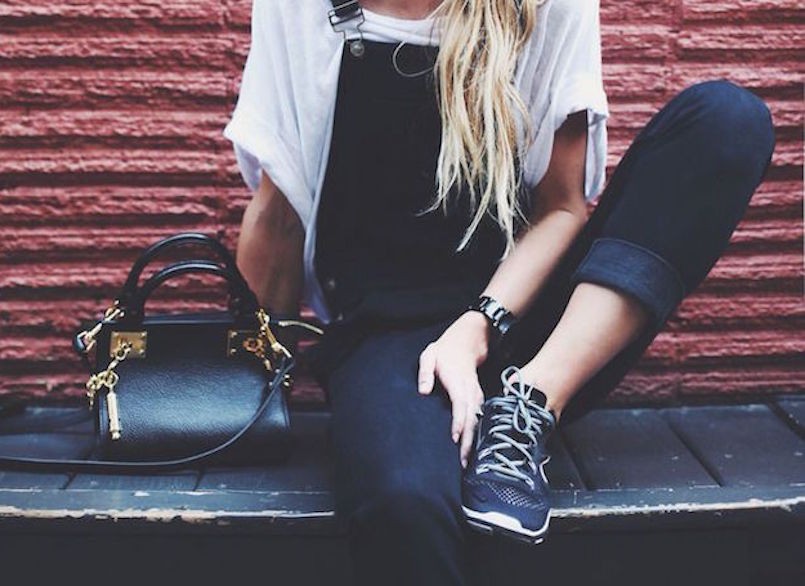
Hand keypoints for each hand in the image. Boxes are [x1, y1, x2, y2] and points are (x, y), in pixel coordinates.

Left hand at [418, 310, 490, 468]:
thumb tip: (423, 391)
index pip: (460, 404)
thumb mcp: (429, 355)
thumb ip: (425, 372)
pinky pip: (479, 417)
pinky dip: (478, 432)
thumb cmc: (445, 351)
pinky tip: (475, 447)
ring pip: (478, 419)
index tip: (456, 438)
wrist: (466, 341)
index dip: (459, 421)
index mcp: (458, 380)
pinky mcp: (478, 397)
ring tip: (468, 461)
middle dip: (469, 440)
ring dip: (475, 440)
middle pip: (472, 417)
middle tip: (464, 461)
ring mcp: (476, 393)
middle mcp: (470, 389)